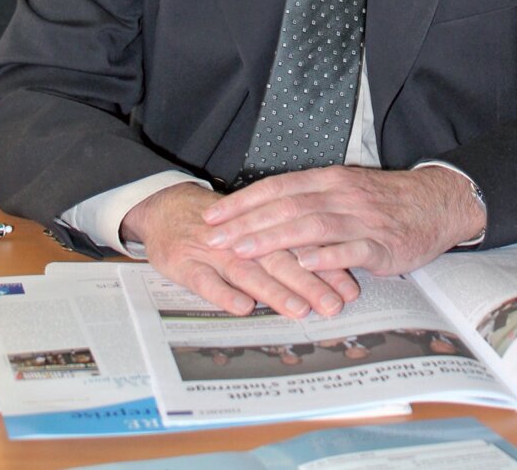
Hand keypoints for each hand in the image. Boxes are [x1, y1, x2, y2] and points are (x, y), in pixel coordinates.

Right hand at [120, 182, 359, 317]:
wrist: (166, 207)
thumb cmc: (220, 224)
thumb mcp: (254, 230)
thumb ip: (285, 248)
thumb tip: (329, 268)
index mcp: (263, 227)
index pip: (300, 246)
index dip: (326, 266)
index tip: (350, 289)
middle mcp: (243, 239)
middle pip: (280, 259)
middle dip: (309, 283)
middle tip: (334, 305)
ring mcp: (214, 251)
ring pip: (249, 270)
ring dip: (275, 290)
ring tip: (299, 309)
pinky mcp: (185, 264)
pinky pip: (205, 281)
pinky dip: (224, 294)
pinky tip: (243, 308)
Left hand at [202, 165, 485, 275]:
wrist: (436, 203)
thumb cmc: (385, 200)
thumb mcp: (345, 189)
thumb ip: (311, 199)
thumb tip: (266, 212)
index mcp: (330, 180)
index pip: (278, 187)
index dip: (244, 201)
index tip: (213, 215)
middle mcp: (341, 195)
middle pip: (287, 206)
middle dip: (246, 222)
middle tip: (214, 236)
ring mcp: (361, 220)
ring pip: (311, 226)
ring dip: (274, 238)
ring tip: (244, 251)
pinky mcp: (381, 246)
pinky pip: (349, 251)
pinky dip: (325, 258)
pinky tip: (303, 265)